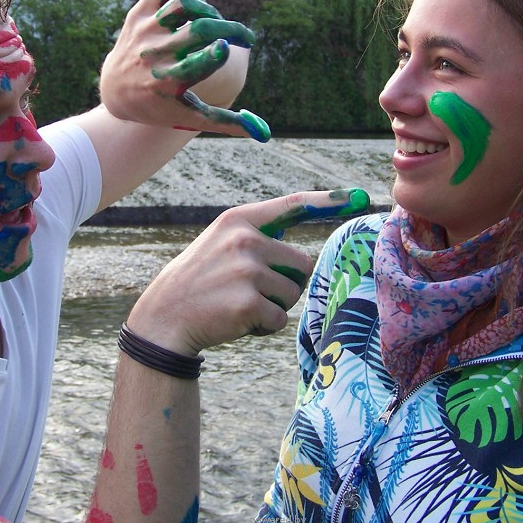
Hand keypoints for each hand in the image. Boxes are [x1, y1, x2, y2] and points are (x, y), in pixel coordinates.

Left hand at [99, 0, 270, 141]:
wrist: (114, 90)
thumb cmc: (160, 105)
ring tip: (215, 25)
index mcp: (167, 82)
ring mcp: (144, 31)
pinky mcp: (137, 13)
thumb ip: (228, 124)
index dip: (214, 54)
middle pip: (198, 30)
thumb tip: (266, 134)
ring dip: (208, 10)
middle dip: (229, 29)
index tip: (227, 48)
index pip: (193, 64)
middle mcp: (154, 54)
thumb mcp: (191, 116)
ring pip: (182, 4)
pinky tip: (195, 8)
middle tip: (245, 37)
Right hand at [127, 189, 369, 355]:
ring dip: (275, 306)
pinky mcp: (249, 303)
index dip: (328, 201)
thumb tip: (300, 247)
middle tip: (251, 291)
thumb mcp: (220, 243)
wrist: (164, 316)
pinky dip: (263, 326)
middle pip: (302, 262)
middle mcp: (245, 240)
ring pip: (294, 293)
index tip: (358, 196)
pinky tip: (236, 320)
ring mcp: (246, 271)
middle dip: (286, 282)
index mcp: (239, 220)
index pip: (292, 205)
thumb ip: (256, 237)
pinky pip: (280, 318)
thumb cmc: (200, 281)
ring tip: (240, 304)